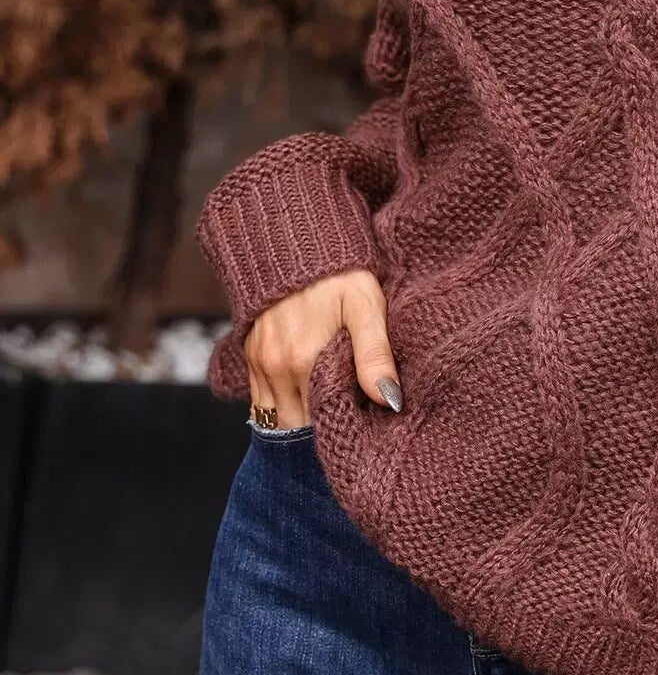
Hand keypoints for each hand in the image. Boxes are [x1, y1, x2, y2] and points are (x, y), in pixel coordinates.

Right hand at [244, 268, 402, 426]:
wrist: (296, 240)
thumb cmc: (339, 273)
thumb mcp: (366, 306)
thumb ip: (375, 355)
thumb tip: (390, 401)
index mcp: (305, 360)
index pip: (320, 424)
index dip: (339, 431)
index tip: (359, 432)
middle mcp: (276, 368)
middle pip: (294, 427)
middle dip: (317, 435)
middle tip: (346, 431)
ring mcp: (259, 363)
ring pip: (273, 419)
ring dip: (297, 424)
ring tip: (326, 422)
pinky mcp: (250, 356)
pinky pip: (258, 401)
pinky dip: (279, 409)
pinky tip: (303, 403)